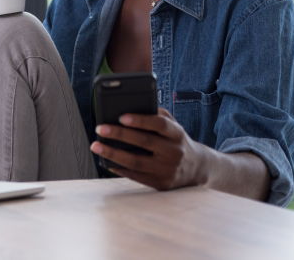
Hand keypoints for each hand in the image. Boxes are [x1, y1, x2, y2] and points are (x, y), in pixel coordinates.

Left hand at [90, 108, 209, 190]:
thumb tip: (130, 109)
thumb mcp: (174, 126)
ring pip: (136, 162)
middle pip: (144, 142)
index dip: (140, 120)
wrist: (196, 168)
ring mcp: (167, 170)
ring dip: (113, 154)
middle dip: (119, 135)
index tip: (122, 117)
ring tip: (96, 146)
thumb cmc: (176, 141)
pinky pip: (136, 176)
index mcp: (177, 134)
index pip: (159, 125)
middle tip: (100, 128)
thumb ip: (157, 115)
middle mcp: (174, 152)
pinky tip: (106, 161)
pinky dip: (119, 168)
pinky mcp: (161, 184)